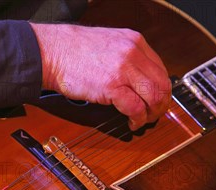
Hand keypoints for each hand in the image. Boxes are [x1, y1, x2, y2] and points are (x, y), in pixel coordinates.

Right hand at [30, 23, 170, 129]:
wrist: (53, 52)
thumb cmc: (74, 50)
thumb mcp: (109, 43)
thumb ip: (127, 57)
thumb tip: (137, 79)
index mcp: (134, 41)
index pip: (161, 69)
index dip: (162, 89)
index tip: (157, 100)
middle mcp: (133, 53)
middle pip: (162, 84)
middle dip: (162, 104)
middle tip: (155, 114)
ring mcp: (124, 69)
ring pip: (153, 96)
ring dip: (152, 113)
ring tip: (144, 120)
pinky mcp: (112, 86)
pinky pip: (136, 107)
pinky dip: (138, 119)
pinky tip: (132, 122)